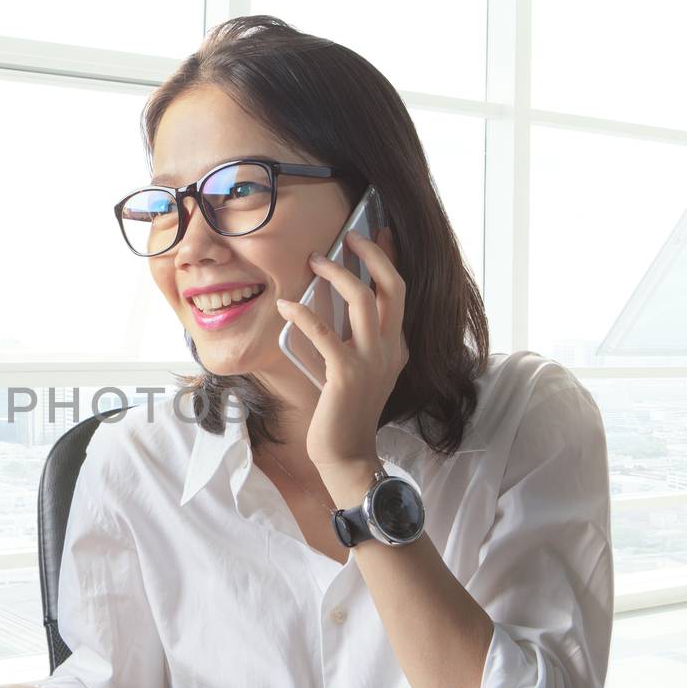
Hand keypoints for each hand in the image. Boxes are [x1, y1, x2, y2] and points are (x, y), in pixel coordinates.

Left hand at [274, 228, 407, 503]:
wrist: (347, 454)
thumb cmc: (344, 411)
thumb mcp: (359, 370)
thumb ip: (355, 341)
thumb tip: (331, 305)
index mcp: (396, 346)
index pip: (399, 292)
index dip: (390, 259)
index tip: (380, 232)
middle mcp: (390, 349)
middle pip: (392, 286)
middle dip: (373, 254)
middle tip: (350, 236)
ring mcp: (371, 361)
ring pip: (362, 300)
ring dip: (337, 274)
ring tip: (314, 262)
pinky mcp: (346, 374)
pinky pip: (325, 333)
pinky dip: (304, 314)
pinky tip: (287, 305)